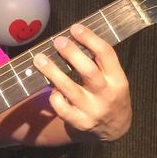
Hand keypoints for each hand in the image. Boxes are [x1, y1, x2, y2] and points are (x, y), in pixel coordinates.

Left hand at [34, 23, 130, 140]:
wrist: (114, 129)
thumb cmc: (110, 95)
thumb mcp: (114, 79)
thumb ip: (100, 62)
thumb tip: (74, 36)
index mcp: (118, 80)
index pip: (106, 55)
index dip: (90, 39)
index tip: (75, 28)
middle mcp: (107, 95)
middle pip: (88, 71)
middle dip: (71, 54)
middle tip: (58, 41)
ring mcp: (92, 111)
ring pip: (69, 89)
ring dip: (52, 72)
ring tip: (39, 59)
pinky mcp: (79, 122)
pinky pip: (61, 107)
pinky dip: (54, 96)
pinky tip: (52, 88)